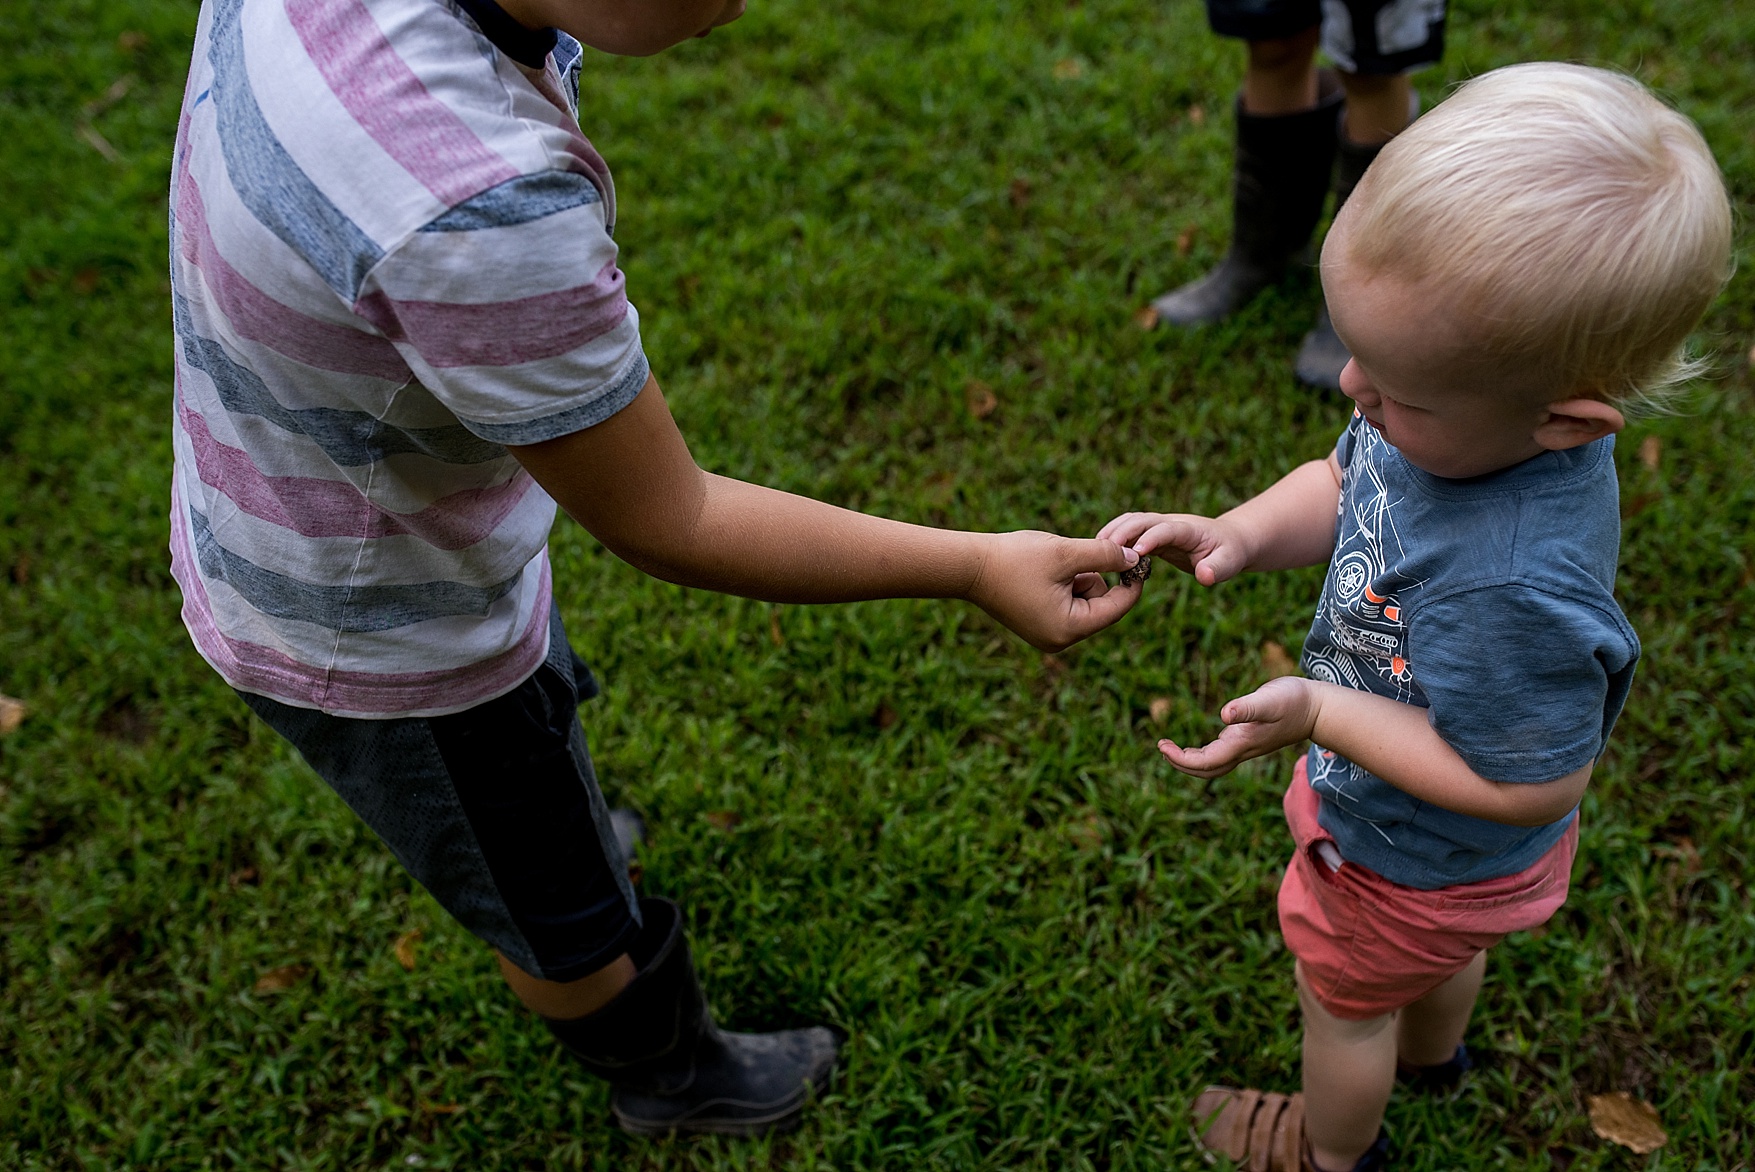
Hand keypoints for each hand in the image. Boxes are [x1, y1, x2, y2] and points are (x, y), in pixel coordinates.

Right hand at [966, 531, 1143, 651]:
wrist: (969, 566)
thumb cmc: (1016, 559)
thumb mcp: (1066, 553)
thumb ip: (1105, 555)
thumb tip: (1135, 559)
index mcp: (1069, 628)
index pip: (1116, 608)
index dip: (1132, 582)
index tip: (1141, 559)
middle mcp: (1060, 640)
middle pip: (1101, 605)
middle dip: (1094, 577)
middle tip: (1075, 556)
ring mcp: (1047, 635)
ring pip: (1085, 601)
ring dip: (1078, 578)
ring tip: (1052, 565)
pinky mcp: (1038, 625)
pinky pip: (1067, 604)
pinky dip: (1064, 584)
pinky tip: (1043, 572)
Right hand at [1096, 511, 1251, 585]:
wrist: (1228, 541)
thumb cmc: (1229, 553)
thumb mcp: (1230, 563)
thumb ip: (1217, 569)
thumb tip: (1204, 576)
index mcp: (1188, 529)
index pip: (1166, 529)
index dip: (1151, 538)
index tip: (1135, 552)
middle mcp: (1170, 523)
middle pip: (1141, 520)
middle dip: (1122, 533)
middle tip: (1103, 552)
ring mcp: (1159, 526)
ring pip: (1130, 522)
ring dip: (1112, 533)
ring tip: (1094, 552)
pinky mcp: (1151, 535)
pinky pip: (1128, 532)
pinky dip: (1113, 539)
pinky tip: (1099, 555)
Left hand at [1158, 676, 1317, 778]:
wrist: (1319, 709)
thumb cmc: (1295, 700)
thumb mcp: (1269, 699)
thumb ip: (1247, 707)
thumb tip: (1224, 715)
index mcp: (1242, 743)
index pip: (1205, 761)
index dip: (1181, 759)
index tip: (1162, 746)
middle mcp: (1242, 749)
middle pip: (1207, 769)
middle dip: (1181, 763)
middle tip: (1161, 747)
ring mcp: (1246, 747)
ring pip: (1214, 764)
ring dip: (1190, 761)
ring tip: (1169, 748)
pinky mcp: (1250, 739)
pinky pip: (1221, 755)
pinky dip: (1203, 754)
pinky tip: (1194, 746)